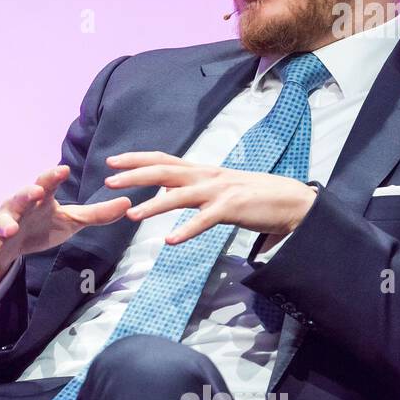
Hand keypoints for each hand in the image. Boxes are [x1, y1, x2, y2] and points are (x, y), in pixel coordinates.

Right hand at [0, 164, 132, 288]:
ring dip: (6, 223)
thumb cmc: (37, 226)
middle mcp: (17, 207)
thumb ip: (96, 214)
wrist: (1, 245)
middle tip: (37, 190)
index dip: (53, 176)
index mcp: (38, 200)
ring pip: (2, 221)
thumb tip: (128, 204)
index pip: (46, 184)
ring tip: (11, 228)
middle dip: (27, 193)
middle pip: (21, 196)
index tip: (63, 169)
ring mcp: (0, 225)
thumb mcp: (68, 220)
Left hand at [103, 151, 317, 243]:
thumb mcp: (216, 189)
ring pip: (180, 196)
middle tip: (109, 180)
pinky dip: (187, 230)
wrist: (290, 201)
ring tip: (132, 215)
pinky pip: (205, 220)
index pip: (163, 160)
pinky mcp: (232, 208)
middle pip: (164, 171)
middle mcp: (206, 176)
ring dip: (154, 206)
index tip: (112, 161)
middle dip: (135, 175)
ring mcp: (219, 191)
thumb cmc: (252, 196)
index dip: (136, 159)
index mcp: (201, 171)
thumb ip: (191, 190)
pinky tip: (171, 241)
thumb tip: (165, 195)